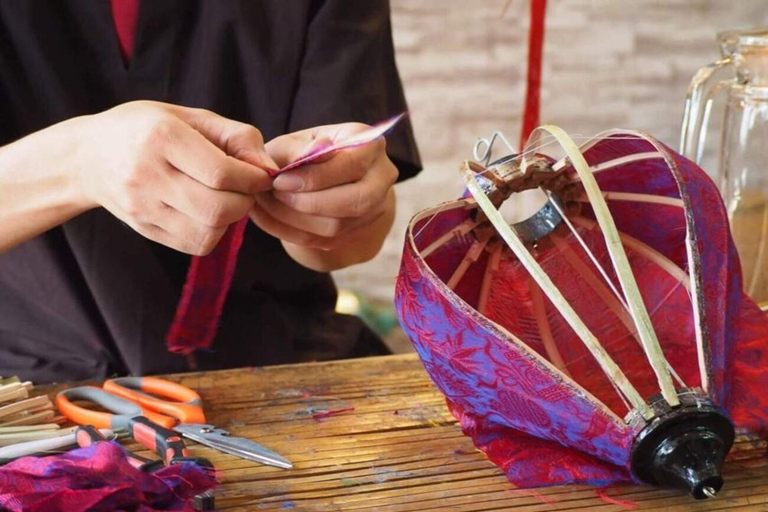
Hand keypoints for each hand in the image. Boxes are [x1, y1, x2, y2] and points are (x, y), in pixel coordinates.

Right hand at [78, 101, 277, 254]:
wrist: (88, 157)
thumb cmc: (149, 130)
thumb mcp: (191, 117)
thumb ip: (237, 137)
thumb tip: (269, 170)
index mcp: (162, 137)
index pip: (222, 173)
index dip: (253, 179)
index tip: (260, 176)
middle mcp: (148, 175)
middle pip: (219, 208)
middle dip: (245, 201)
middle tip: (245, 189)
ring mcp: (142, 207)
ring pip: (210, 231)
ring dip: (231, 219)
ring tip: (224, 198)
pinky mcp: (144, 229)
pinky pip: (196, 244)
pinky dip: (213, 231)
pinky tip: (206, 212)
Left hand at [251, 123, 397, 258]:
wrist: (319, 174)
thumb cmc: (303, 151)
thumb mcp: (296, 141)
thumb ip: (299, 149)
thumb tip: (310, 154)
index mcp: (371, 144)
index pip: (351, 165)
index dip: (314, 178)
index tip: (279, 181)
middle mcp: (382, 176)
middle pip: (355, 201)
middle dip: (309, 203)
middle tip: (275, 196)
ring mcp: (375, 207)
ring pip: (339, 226)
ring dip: (296, 220)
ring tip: (267, 205)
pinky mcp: (359, 231)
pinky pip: (326, 241)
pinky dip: (292, 233)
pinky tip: (269, 219)